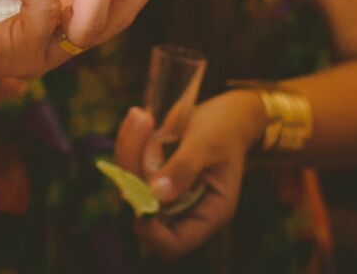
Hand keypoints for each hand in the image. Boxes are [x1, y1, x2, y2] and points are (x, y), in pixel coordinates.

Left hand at [112, 90, 263, 258]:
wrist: (227, 113)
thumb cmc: (225, 130)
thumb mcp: (208, 144)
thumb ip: (184, 168)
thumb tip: (156, 194)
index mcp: (208, 213)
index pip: (174, 243)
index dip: (152, 232)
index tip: (138, 196)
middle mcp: (184, 209)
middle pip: (145, 212)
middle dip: (134, 172)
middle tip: (143, 128)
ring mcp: (165, 193)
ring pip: (131, 185)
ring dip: (129, 150)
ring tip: (141, 116)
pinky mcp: (152, 174)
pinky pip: (129, 166)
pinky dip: (129, 142)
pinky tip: (138, 116)